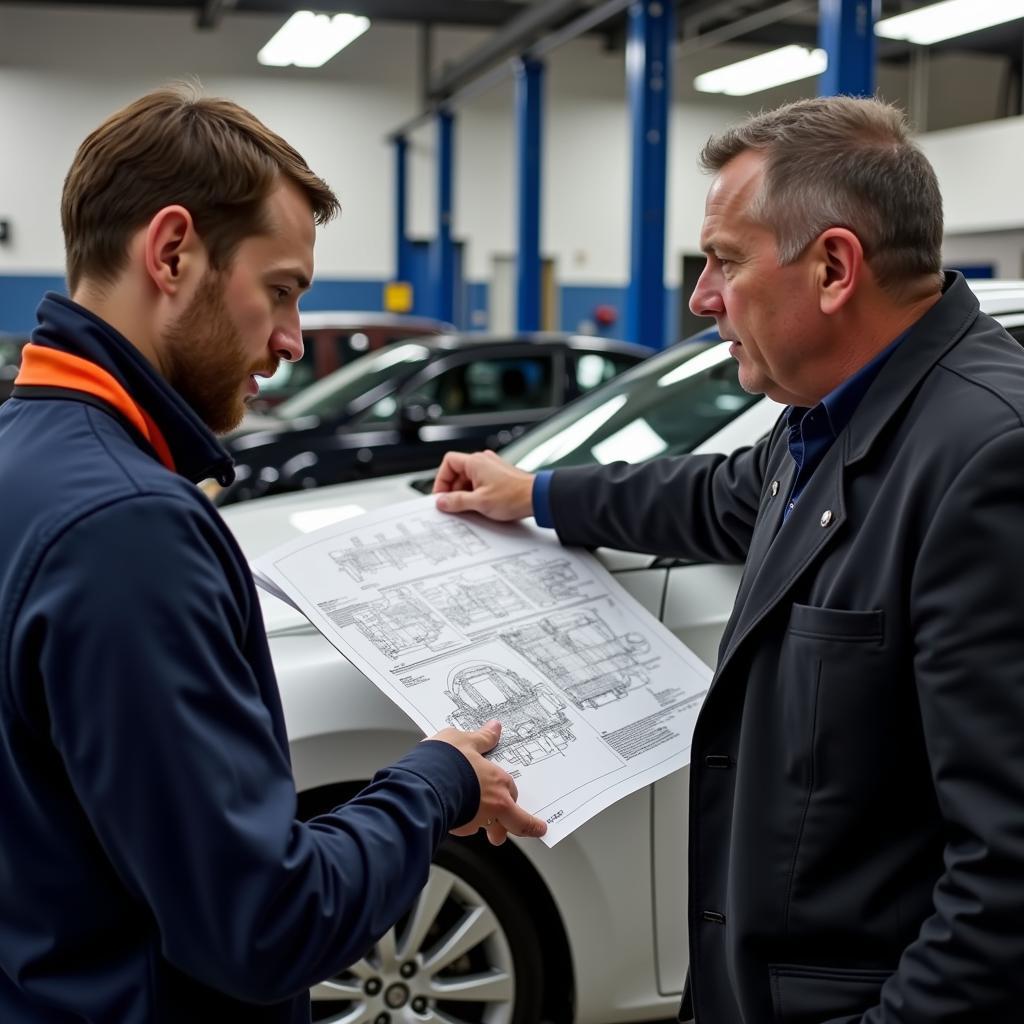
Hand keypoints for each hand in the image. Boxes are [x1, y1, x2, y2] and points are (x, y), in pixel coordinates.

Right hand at [429, 720, 546, 845]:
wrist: (421, 783)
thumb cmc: (443, 761)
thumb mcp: (464, 740)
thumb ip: (481, 738)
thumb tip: (494, 728)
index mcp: (498, 784)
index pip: (514, 795)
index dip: (516, 802)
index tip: (535, 823)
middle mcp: (491, 806)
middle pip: (510, 823)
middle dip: (505, 826)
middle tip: (502, 829)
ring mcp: (474, 820)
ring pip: (483, 827)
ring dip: (480, 825)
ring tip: (469, 817)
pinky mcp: (454, 828)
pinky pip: (462, 827)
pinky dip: (459, 820)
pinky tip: (449, 808)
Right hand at [433, 450, 534, 521]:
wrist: (538, 497)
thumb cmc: (514, 496)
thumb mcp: (479, 502)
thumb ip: (457, 501)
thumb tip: (442, 501)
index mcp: (476, 462)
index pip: (448, 462)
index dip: (442, 479)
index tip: (442, 495)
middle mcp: (483, 461)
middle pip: (457, 471)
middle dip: (453, 489)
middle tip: (453, 505)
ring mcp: (492, 468)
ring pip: (469, 478)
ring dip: (465, 492)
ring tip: (469, 507)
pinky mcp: (499, 476)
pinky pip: (480, 482)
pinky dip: (476, 492)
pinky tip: (480, 506)